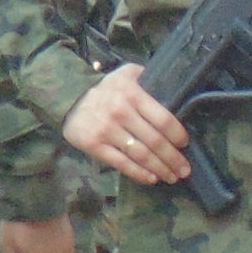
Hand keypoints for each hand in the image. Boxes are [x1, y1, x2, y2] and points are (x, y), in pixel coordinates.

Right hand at [64, 62, 191, 186]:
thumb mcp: (127, 74)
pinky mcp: (94, 145)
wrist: (67, 98)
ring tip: (172, 177)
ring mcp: (106, 131)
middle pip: (155, 141)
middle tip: (184, 170)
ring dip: (160, 169)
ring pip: (140, 154)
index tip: (184, 145)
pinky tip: (151, 178)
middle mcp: (121, 113)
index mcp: (132, 94)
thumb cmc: (105, 88)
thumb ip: (148, 78)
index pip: (163, 120)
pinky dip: (139, 173)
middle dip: (173, 158)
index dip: (177, 136)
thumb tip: (174, 87)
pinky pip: (121, 163)